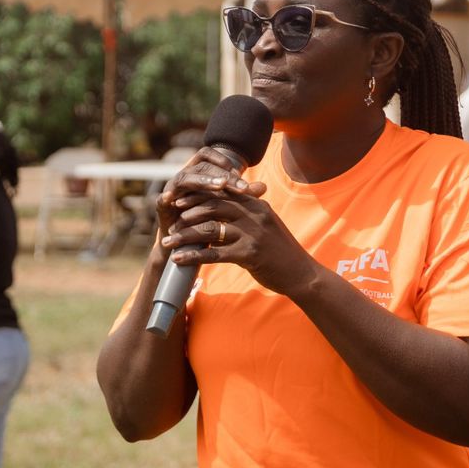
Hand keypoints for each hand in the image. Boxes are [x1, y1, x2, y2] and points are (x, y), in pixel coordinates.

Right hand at [154, 146, 262, 253]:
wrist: (184, 245)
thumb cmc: (207, 222)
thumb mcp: (226, 207)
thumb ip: (242, 196)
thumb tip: (263, 187)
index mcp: (198, 173)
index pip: (208, 155)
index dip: (223, 161)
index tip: (240, 175)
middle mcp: (184, 177)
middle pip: (200, 166)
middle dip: (221, 174)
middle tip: (239, 185)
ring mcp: (172, 189)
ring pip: (185, 178)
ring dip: (204, 181)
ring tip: (221, 186)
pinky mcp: (162, 204)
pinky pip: (166, 196)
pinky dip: (174, 196)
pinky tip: (188, 199)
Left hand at [160, 190, 317, 297]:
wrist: (301, 274)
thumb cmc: (281, 252)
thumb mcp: (266, 226)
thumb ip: (248, 215)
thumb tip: (225, 209)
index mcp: (257, 204)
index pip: (222, 193)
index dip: (198, 196)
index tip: (180, 202)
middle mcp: (254, 215)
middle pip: (213, 207)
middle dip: (188, 213)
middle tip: (170, 221)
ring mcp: (252, 234)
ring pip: (210, 229)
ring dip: (184, 235)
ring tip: (167, 242)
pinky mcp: (249, 254)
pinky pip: (214, 253)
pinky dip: (193, 255)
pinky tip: (179, 259)